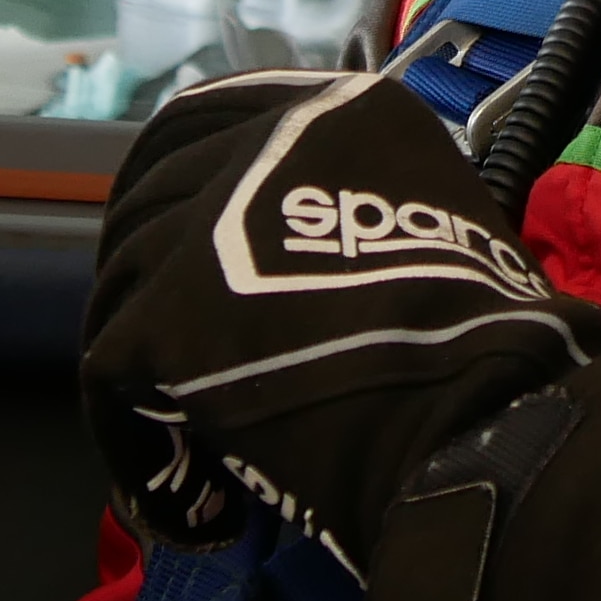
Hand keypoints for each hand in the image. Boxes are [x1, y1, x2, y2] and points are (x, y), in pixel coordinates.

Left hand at [79, 69, 600, 570]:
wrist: (481, 412)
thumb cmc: (488, 335)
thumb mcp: (431, 212)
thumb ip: (354, 201)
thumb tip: (301, 246)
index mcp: (329, 110)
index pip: (200, 123)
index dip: (176, 190)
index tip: (181, 251)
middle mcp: (255, 144)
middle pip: (145, 199)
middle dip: (147, 275)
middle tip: (173, 347)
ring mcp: (201, 225)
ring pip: (120, 287)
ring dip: (143, 359)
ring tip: (183, 428)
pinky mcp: (164, 314)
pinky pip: (112, 377)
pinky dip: (138, 439)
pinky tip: (187, 490)